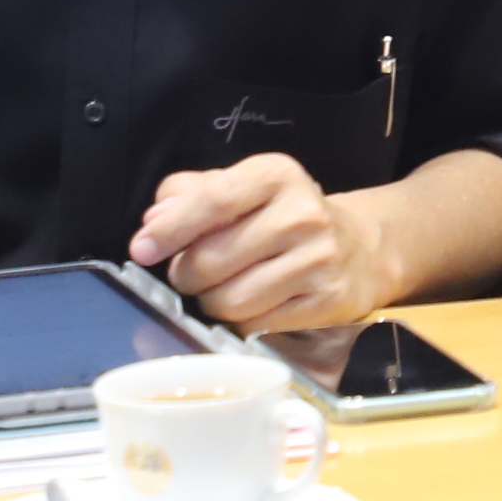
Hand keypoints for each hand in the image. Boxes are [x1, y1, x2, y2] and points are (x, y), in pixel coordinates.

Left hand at [133, 154, 395, 333]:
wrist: (361, 247)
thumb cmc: (284, 215)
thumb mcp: (243, 188)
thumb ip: (191, 194)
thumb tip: (153, 220)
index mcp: (276, 175)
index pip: (212, 201)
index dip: (169, 229)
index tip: (140, 250)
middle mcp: (302, 213)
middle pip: (211, 260)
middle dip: (186, 275)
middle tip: (191, 274)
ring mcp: (318, 259)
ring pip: (229, 301)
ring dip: (211, 303)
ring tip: (223, 289)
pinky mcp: (327, 301)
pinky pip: (255, 325)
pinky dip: (240, 322)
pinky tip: (252, 304)